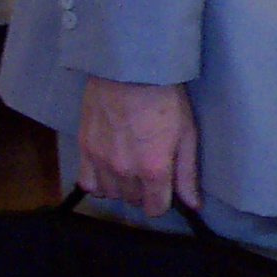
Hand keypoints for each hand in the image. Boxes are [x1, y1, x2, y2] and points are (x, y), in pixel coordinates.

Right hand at [77, 75, 200, 216]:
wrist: (130, 68)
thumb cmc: (165, 97)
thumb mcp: (186, 133)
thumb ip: (187, 173)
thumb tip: (193, 204)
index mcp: (153, 168)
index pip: (155, 208)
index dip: (163, 201)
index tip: (165, 188)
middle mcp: (124, 170)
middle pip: (133, 200)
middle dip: (144, 191)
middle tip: (149, 168)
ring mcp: (100, 160)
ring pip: (110, 193)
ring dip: (122, 187)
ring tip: (130, 166)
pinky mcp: (84, 148)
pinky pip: (87, 182)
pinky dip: (98, 182)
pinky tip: (108, 170)